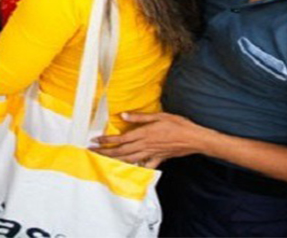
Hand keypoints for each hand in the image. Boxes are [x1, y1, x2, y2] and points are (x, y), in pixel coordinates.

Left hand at [91, 112, 210, 168]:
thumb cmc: (178, 125)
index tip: (96, 140)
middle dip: (106, 152)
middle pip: (121, 151)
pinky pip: (144, 166)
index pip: (121, 139)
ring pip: (129, 160)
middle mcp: (145, 145)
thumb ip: (140, 118)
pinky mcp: (158, 159)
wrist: (194, 138)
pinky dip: (136, 169)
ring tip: (103, 161)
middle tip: (93, 152)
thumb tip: (123, 116)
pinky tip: (128, 170)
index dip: (107, 140)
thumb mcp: (159, 116)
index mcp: (144, 134)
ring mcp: (151, 154)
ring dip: (115, 160)